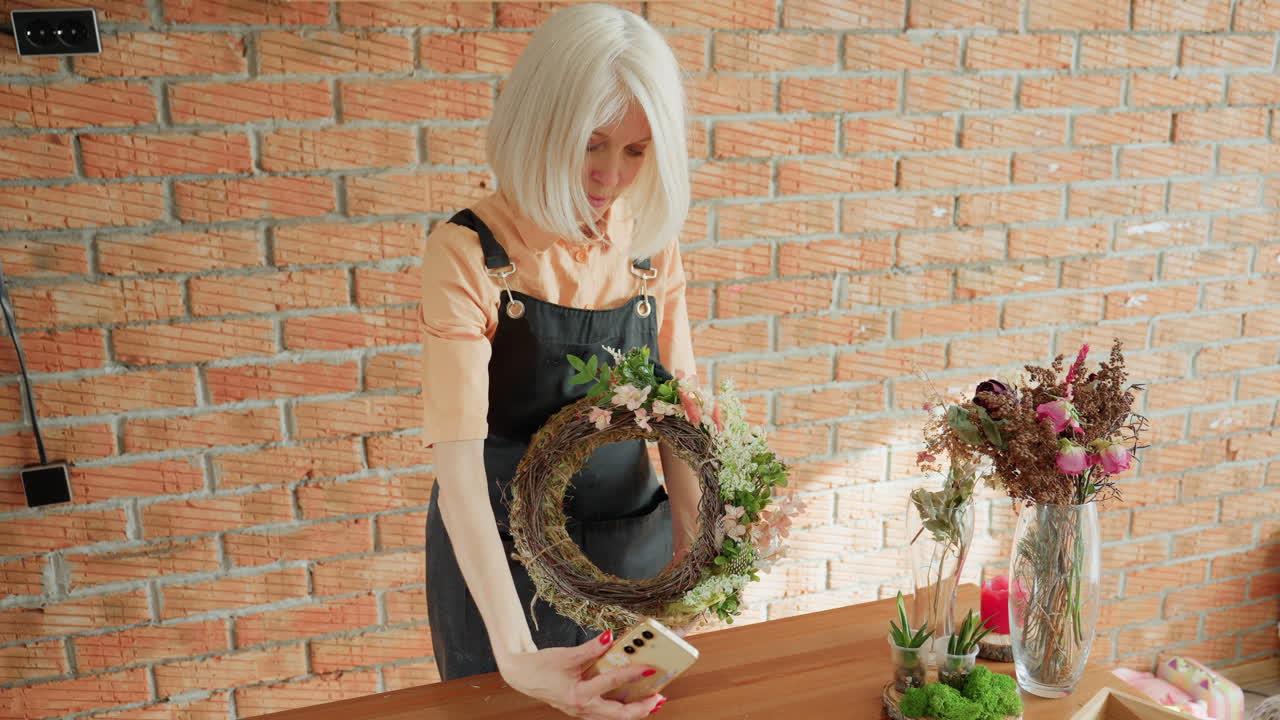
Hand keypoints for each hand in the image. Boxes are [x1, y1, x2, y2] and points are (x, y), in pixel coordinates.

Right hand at [498, 632, 666, 718]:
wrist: (521, 676)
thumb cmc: (540, 667)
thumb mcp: (566, 655)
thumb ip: (591, 648)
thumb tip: (610, 637)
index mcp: (578, 695)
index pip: (612, 684)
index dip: (633, 674)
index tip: (650, 668)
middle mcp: (582, 708)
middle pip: (619, 715)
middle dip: (642, 708)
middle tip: (660, 697)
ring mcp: (582, 711)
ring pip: (614, 717)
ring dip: (635, 711)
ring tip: (653, 702)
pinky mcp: (582, 708)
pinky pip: (606, 713)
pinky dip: (622, 708)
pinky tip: (631, 700)